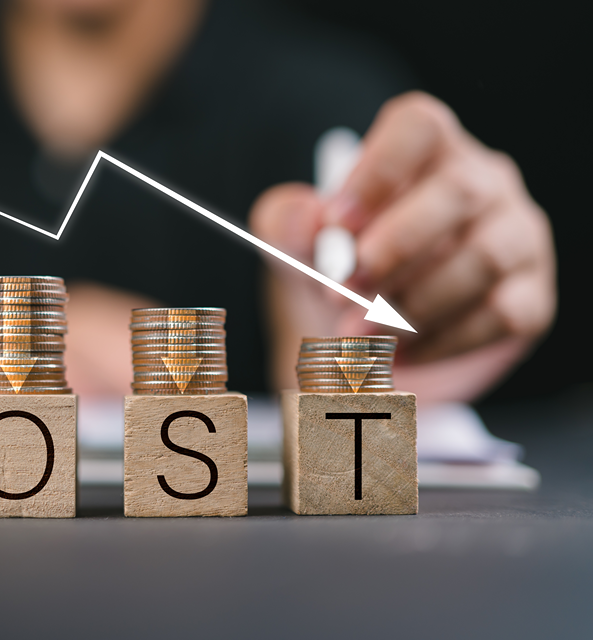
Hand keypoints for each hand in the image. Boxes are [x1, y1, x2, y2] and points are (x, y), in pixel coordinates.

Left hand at [249, 92, 555, 401]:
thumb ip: (287, 222)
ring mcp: (516, 237)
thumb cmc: (337, 272)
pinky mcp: (531, 297)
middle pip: (458, 191)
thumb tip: (311, 218)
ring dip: (412, 304)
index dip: (377, 173)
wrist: (365, 340)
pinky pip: (501, 314)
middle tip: (340, 293)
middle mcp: (482, 181)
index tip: (335, 225)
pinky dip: (441, 341)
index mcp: (425, 150)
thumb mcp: (297, 245)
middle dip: (393, 248)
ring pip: (483, 258)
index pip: (418, 128)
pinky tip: (399, 354)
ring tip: (359, 334)